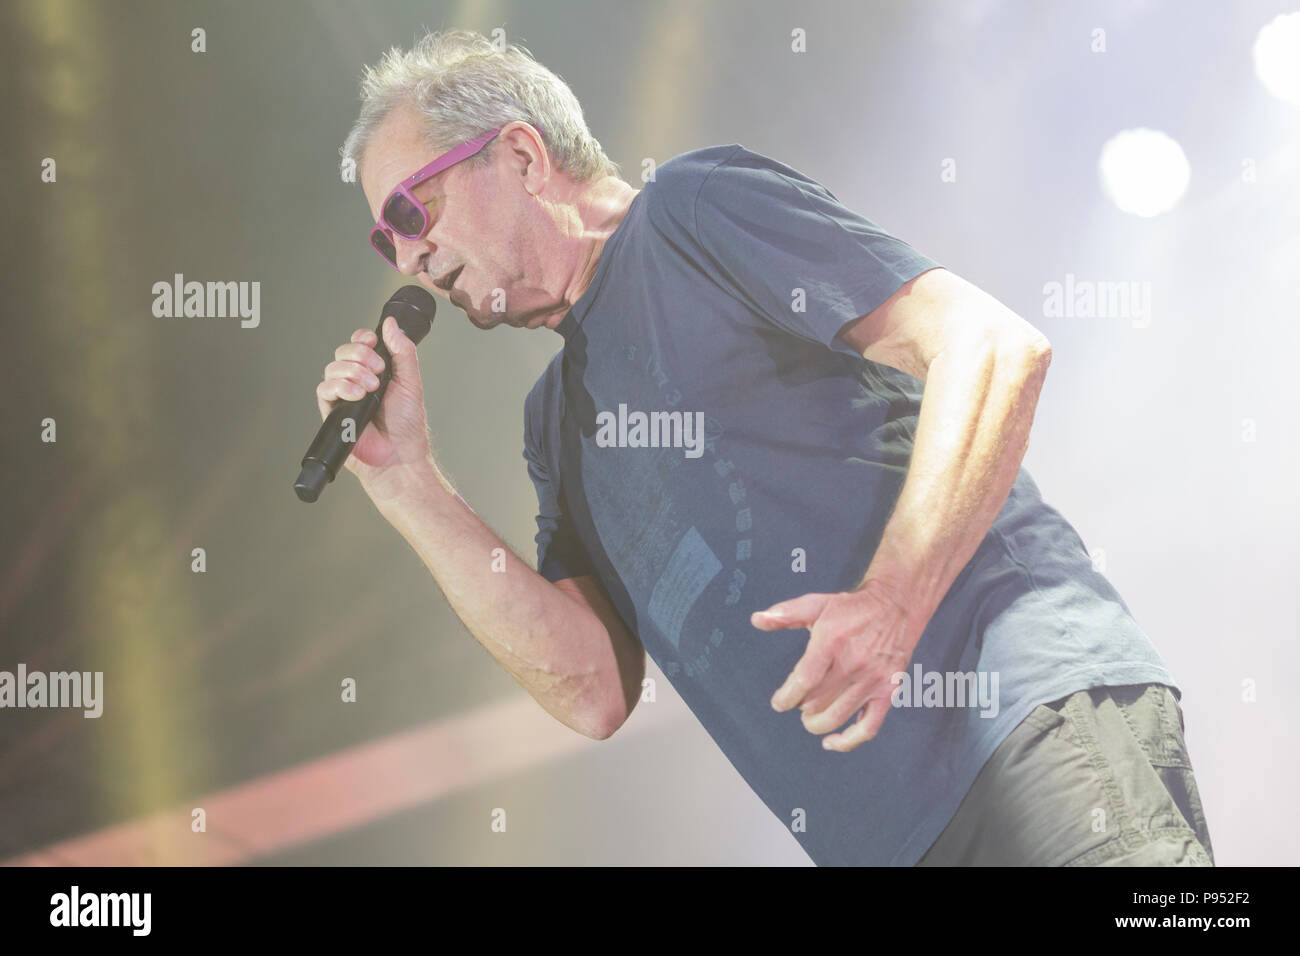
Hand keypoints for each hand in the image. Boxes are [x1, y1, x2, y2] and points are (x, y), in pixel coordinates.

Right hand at [315, 316, 434, 502]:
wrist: (400, 454)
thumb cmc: (407, 424)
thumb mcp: (410, 381)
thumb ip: (402, 351)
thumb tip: (390, 324)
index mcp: (374, 372)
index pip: (358, 344)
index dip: (361, 338)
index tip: (373, 341)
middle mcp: (356, 381)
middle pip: (343, 352)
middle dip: (360, 355)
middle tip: (378, 372)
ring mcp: (343, 396)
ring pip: (332, 368)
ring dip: (352, 372)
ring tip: (371, 388)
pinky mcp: (332, 412)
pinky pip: (324, 389)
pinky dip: (340, 387)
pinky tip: (357, 395)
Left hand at [750, 577, 923, 751]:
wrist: (897, 605)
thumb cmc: (852, 608)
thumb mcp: (817, 604)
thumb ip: (785, 613)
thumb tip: (757, 619)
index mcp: (832, 641)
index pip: (804, 680)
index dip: (786, 697)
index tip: (779, 702)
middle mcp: (854, 663)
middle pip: (817, 702)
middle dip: (801, 707)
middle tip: (799, 702)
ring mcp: (873, 680)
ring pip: (836, 717)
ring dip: (816, 723)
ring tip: (810, 717)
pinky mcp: (889, 691)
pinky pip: (868, 728)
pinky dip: (848, 741)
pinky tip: (831, 742)